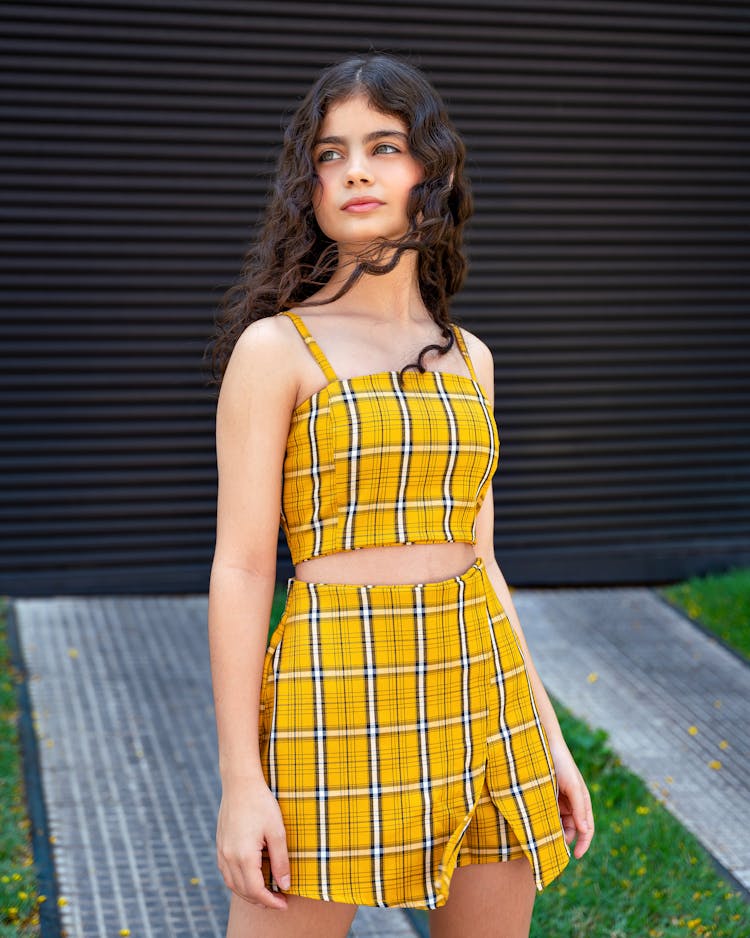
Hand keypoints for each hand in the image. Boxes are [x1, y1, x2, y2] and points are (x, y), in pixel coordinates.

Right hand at [216, 777, 290, 910]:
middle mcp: (228, 858)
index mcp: (244, 856)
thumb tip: (284, 885)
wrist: (240, 783)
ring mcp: (221, 851)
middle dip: (261, 901)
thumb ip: (281, 861)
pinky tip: (249, 878)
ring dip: (248, 894)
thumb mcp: (277, 831)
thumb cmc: (261, 803)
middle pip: (243, 891)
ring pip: (232, 884)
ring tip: (266, 894)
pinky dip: (238, 882)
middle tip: (278, 901)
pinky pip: (227, 872)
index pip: (256, 891)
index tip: (284, 903)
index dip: (270, 901)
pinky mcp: (219, 845)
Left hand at [550, 742, 594, 858]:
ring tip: (543, 835)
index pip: (587, 829)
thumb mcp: (573, 786)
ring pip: (557, 824)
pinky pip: (546, 815)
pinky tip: (536, 825)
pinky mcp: (545, 797)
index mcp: (582, 802)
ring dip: (553, 831)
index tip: (575, 856)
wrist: (543, 743)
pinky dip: (544, 822)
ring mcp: (558, 801)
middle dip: (564, 839)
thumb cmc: (562, 763)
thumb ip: (579, 808)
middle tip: (552, 847)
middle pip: (571, 830)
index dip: (583, 844)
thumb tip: (585, 831)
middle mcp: (571, 804)